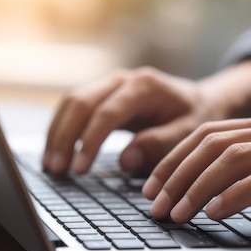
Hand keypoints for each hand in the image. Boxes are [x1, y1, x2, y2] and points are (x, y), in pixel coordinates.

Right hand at [43, 67, 220, 174]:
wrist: (199, 101)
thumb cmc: (196, 117)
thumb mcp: (190, 132)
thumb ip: (160, 145)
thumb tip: (125, 161)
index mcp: (144, 86)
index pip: (107, 112)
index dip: (90, 141)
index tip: (80, 169)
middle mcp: (122, 79)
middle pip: (81, 103)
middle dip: (64, 138)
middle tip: (57, 171)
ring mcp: (110, 84)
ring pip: (71, 102)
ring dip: (57, 133)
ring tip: (51, 167)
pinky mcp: (103, 95)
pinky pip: (74, 107)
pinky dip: (61, 129)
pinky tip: (56, 152)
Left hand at [142, 107, 250, 231]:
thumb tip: (228, 189)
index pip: (213, 133)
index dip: (177, 158)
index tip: (155, 185)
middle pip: (213, 142)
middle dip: (176, 173)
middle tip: (154, 203)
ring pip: (234, 158)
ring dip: (197, 187)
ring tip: (177, 212)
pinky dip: (236, 194)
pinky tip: (216, 212)